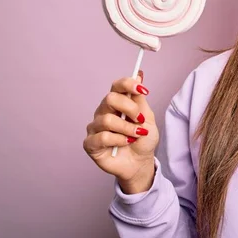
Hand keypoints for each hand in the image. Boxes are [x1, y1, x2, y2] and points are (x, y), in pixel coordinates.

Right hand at [83, 71, 159, 192]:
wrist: (140, 162)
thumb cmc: (143, 140)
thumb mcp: (146, 118)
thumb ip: (140, 99)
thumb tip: (139, 74)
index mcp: (117, 103)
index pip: (117, 86)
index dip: (128, 84)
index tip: (143, 88)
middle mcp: (103, 112)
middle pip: (110, 99)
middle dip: (129, 108)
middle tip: (140, 119)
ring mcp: (95, 127)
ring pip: (107, 120)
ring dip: (127, 128)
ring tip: (136, 135)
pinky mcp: (90, 143)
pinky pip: (102, 137)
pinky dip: (118, 140)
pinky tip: (125, 143)